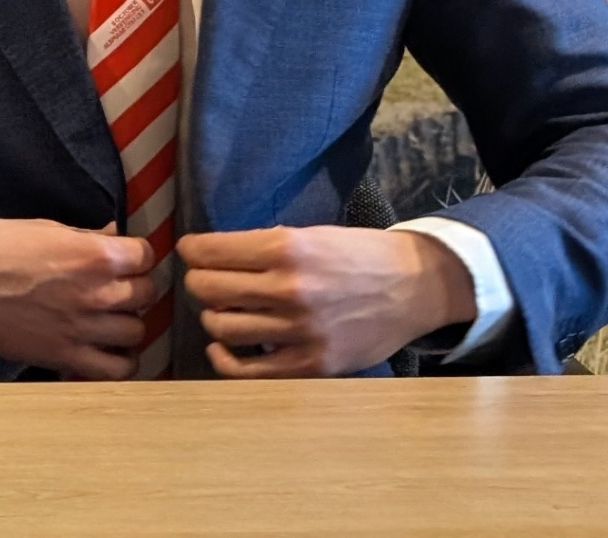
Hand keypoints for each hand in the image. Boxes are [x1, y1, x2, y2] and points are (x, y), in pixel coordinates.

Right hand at [0, 219, 158, 379]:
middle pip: (146, 293)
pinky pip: (116, 369)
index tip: (127, 259)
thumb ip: (85, 238)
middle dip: (135, 287)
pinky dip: (120, 361)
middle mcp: (95, 293)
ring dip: (127, 323)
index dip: (136, 255)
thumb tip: (112, 238)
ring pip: (136, 332)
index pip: (145, 255)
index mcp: (92, 255)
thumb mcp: (45, 228)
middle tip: (118, 287)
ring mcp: (82, 328)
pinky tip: (109, 350)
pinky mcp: (65, 356)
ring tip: (113, 319)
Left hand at [179, 225, 476, 377]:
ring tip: (224, 310)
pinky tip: (223, 347)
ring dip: (213, 317)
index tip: (192, 252)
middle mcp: (290, 289)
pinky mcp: (312, 364)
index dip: (191, 251)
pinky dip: (224, 359)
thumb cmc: (357, 256)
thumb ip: (261, 247)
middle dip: (198, 282)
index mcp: (287, 249)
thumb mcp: (309, 235)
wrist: (415, 287)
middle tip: (207, 280)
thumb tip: (206, 255)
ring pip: (221, 327)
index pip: (208, 252)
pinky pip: (246, 371)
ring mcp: (301, 330)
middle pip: (206, 289)